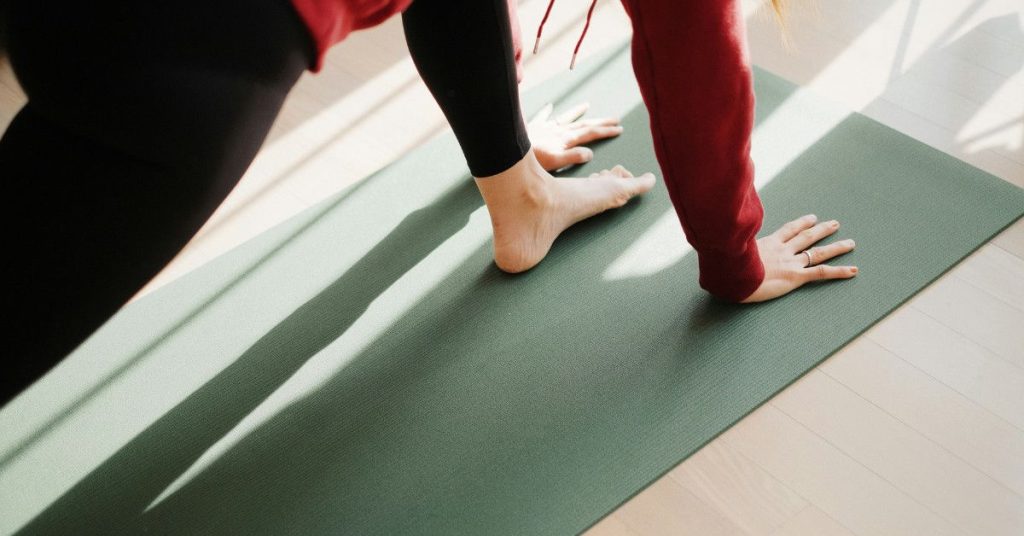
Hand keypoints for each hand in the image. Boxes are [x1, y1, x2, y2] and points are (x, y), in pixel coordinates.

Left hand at [528, 102, 623, 171]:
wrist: (508, 149)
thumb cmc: (531, 160)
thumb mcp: (555, 162)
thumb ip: (573, 157)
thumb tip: (590, 153)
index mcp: (565, 139)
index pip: (590, 133)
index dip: (605, 131)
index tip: (619, 128)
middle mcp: (558, 130)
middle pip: (583, 124)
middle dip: (600, 122)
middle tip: (615, 119)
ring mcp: (546, 127)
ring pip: (566, 117)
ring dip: (577, 112)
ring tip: (587, 105)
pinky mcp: (533, 128)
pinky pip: (542, 117)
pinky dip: (547, 112)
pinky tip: (549, 106)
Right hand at [740, 214, 857, 302]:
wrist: (734, 276)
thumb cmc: (729, 266)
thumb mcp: (732, 251)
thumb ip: (736, 247)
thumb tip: (726, 245)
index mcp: (768, 243)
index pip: (789, 230)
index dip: (801, 223)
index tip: (811, 218)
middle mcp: (783, 250)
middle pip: (807, 237)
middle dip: (821, 230)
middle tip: (834, 224)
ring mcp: (791, 262)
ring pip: (818, 252)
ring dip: (836, 247)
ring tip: (850, 243)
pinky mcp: (795, 276)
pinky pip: (821, 273)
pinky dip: (839, 271)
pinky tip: (853, 270)